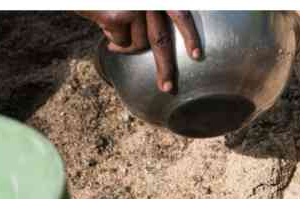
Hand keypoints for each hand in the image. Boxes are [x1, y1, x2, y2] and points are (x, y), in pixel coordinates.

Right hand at [77, 11, 200, 93]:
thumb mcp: (131, 3)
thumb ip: (143, 15)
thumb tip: (148, 42)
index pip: (181, 14)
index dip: (189, 35)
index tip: (196, 55)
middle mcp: (153, 0)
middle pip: (162, 39)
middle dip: (165, 67)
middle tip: (167, 87)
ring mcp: (138, 7)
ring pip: (139, 44)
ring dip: (125, 46)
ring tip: (112, 33)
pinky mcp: (121, 16)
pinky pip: (120, 43)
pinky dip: (112, 40)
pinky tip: (102, 24)